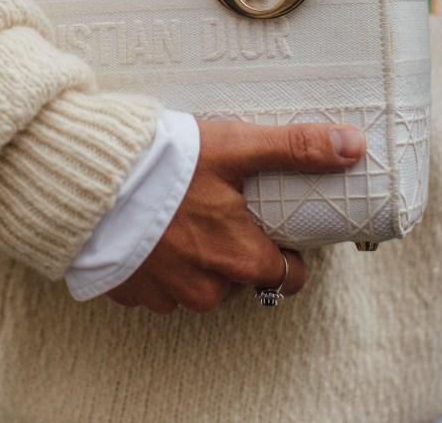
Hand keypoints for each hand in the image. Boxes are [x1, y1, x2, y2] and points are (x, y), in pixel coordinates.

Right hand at [105, 118, 365, 313]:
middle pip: (242, 281)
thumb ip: (296, 148)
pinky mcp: (128, 290)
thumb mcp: (236, 147)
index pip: (287, 275)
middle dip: (238, 252)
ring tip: (182, 215)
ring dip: (198, 259)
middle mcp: (206, 289)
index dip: (285, 250)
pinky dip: (159, 262)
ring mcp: (164, 294)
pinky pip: (157, 286)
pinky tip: (151, 228)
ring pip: (199, 286)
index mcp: (240, 260)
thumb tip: (354, 146)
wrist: (87, 179)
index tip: (271, 222)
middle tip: (222, 210)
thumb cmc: (164, 163)